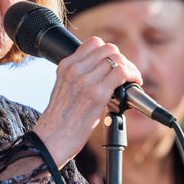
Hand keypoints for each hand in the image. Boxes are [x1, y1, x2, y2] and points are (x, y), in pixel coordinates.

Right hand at [33, 38, 141, 163]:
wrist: (50, 140)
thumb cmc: (58, 122)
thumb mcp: (63, 90)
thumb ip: (78, 78)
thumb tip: (100, 75)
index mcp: (66, 66)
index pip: (94, 43)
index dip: (109, 53)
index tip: (113, 65)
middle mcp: (75, 69)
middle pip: (109, 49)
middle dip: (122, 60)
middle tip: (126, 75)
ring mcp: (86, 80)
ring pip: (117, 59)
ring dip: (130, 69)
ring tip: (131, 81)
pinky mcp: (97, 94)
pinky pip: (121, 72)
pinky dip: (132, 76)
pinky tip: (133, 85)